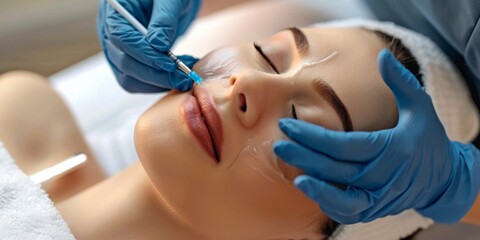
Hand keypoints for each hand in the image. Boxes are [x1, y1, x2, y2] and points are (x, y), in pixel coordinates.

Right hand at [97, 0, 201, 91]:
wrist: (174, 0)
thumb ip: (164, 19)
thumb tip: (158, 45)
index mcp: (114, 11)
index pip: (121, 38)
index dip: (144, 53)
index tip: (170, 63)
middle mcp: (110, 32)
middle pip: (123, 62)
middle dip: (154, 74)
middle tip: (183, 78)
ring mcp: (119, 50)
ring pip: (129, 78)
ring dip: (157, 83)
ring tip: (184, 76)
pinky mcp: (131, 61)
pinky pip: (138, 81)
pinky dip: (158, 83)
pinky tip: (177, 75)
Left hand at [274, 49, 479, 223]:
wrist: (445, 178)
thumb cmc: (428, 138)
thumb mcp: (421, 107)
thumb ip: (400, 82)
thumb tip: (382, 55)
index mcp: (393, 149)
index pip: (345, 145)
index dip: (314, 136)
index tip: (288, 124)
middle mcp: (385, 176)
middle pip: (337, 170)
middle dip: (304, 158)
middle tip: (278, 145)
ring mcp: (380, 198)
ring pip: (344, 200)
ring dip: (316, 190)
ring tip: (292, 176)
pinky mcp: (375, 210)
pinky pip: (349, 213)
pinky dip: (329, 205)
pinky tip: (310, 189)